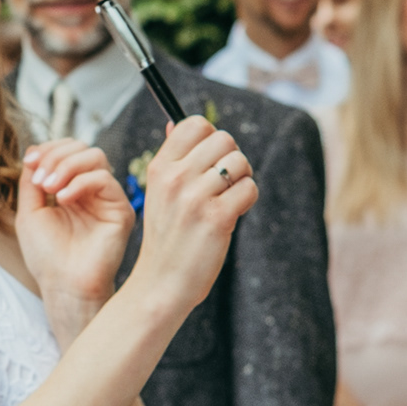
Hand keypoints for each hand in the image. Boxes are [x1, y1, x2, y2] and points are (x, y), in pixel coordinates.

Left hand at [17, 140, 135, 321]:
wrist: (64, 285)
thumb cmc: (47, 255)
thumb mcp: (30, 212)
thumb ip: (31, 180)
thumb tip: (33, 150)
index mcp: (71, 187)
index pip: (67, 150)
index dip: (48, 149)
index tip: (30, 164)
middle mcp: (92, 190)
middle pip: (81, 147)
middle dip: (56, 156)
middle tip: (40, 181)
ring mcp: (107, 198)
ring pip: (95, 156)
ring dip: (67, 165)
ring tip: (50, 188)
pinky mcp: (121, 210)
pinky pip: (105, 179)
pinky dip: (80, 182)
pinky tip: (64, 199)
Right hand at [130, 115, 257, 321]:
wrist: (161, 283)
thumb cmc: (166, 237)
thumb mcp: (157, 192)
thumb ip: (171, 158)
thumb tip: (175, 122)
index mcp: (160, 167)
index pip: (194, 124)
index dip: (211, 138)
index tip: (211, 160)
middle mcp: (175, 178)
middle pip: (224, 139)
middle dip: (232, 158)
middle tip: (226, 182)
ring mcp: (195, 197)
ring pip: (240, 163)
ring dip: (242, 180)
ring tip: (228, 200)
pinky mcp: (217, 217)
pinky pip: (249, 189)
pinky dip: (248, 200)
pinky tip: (233, 215)